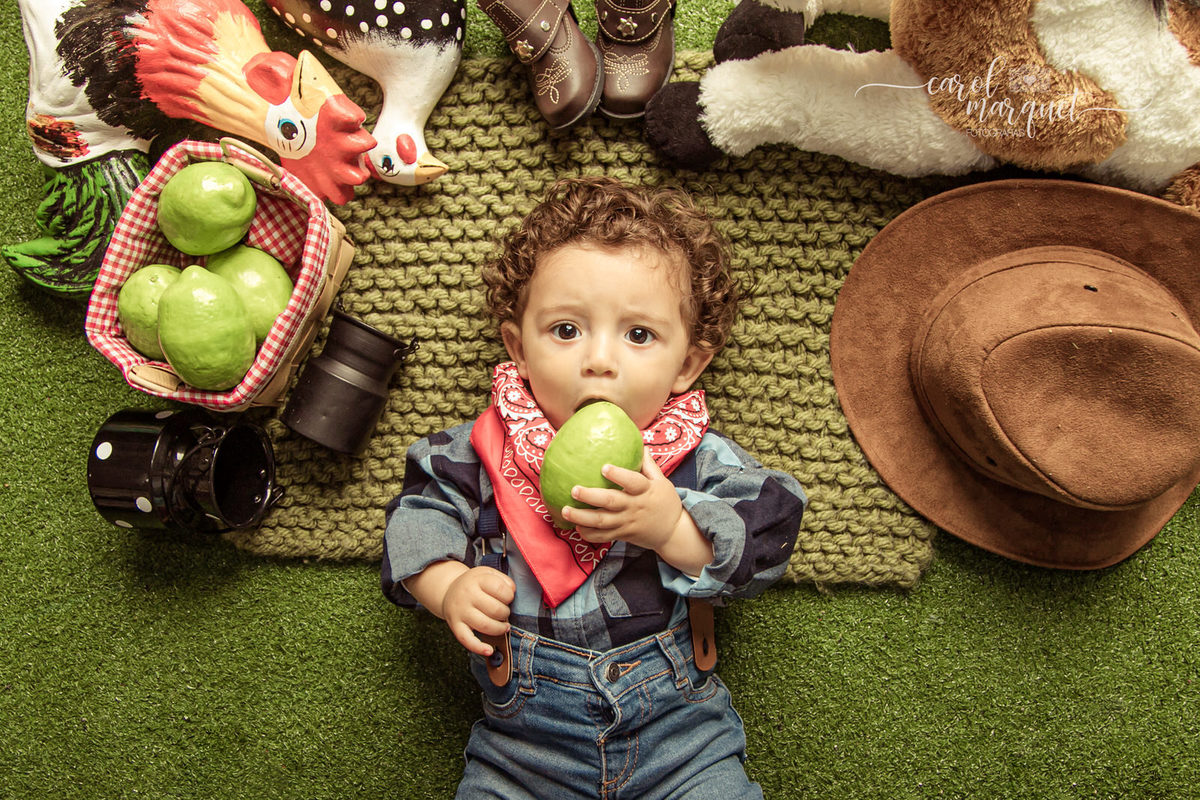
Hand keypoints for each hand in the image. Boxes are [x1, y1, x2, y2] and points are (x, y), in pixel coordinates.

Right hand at [440, 566, 514, 656]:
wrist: (449, 591)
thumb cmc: (475, 584)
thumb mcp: (488, 573)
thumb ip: (503, 580)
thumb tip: (513, 592)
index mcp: (477, 580)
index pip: (500, 589)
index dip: (509, 596)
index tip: (508, 598)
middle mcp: (467, 595)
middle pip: (495, 609)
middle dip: (505, 613)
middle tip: (504, 612)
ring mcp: (460, 612)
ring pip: (485, 625)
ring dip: (499, 628)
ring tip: (504, 626)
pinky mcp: (455, 626)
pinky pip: (467, 640)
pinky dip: (479, 648)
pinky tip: (489, 650)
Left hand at [564, 451, 684, 551]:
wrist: (673, 533)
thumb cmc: (666, 503)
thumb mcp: (663, 482)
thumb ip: (649, 465)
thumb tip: (639, 443)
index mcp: (646, 491)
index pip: (633, 482)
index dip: (619, 475)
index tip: (604, 467)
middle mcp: (634, 507)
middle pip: (611, 502)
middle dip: (591, 496)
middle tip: (574, 489)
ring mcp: (627, 522)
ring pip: (602, 522)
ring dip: (582, 517)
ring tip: (566, 510)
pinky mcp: (623, 535)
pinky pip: (604, 536)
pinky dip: (589, 533)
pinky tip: (576, 527)